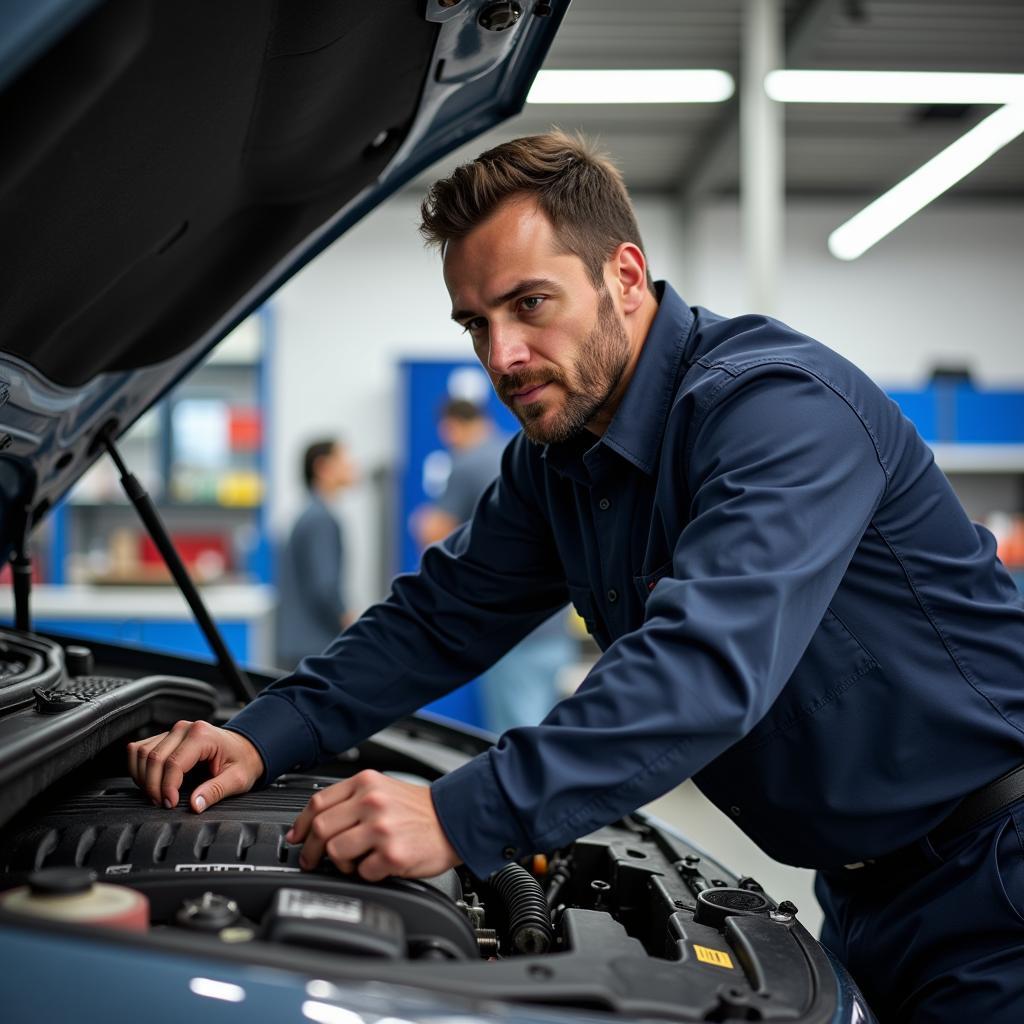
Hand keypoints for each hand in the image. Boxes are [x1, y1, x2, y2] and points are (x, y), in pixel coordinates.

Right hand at [127, 720, 263, 812]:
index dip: (167, 787)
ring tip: (156, 795)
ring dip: (142, 777)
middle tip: (162, 804)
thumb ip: (215, 792)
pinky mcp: (165, 736)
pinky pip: (140, 749)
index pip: (173, 763)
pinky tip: (150, 782)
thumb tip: (195, 805)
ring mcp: (173, 731)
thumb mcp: (237, 779)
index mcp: (203, 735)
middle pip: (153, 758)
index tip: (170, 804)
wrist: (245, 748)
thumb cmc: (242, 761)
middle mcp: (185, 729)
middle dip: (152, 786)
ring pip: (141, 753)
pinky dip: (138, 768)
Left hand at [288, 769, 460, 881]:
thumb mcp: (383, 789)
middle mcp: (372, 802)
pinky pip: (362, 872)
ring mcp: (381, 828)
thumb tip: (312, 825)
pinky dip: (366, 874)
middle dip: (311, 850)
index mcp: (366, 783)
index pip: (318, 803)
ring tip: (356, 861)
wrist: (455, 819)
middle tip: (312, 860)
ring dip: (341, 863)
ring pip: (336, 852)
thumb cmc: (419, 810)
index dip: (301, 825)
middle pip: (321, 829)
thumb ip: (350, 801)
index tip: (297, 838)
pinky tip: (379, 865)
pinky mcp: (392, 854)